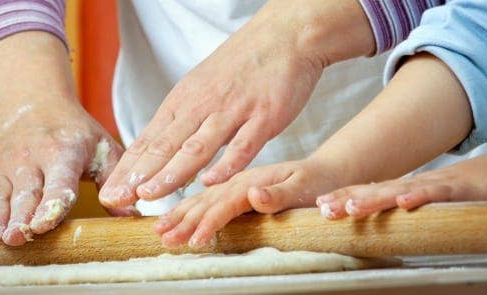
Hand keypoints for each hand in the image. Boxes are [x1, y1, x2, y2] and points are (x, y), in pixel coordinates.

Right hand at [0, 99, 124, 246]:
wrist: (33, 103)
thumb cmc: (75, 131)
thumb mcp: (102, 146)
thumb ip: (116, 179)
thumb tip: (133, 214)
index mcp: (60, 153)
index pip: (57, 182)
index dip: (51, 203)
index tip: (46, 222)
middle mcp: (28, 163)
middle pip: (25, 197)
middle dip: (22, 219)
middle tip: (19, 238)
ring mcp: (2, 173)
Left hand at [98, 0, 362, 208]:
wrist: (284, 35)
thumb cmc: (241, 66)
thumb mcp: (201, 87)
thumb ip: (183, 120)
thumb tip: (159, 151)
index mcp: (184, 101)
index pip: (148, 140)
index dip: (128, 169)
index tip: (109, 193)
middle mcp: (202, 106)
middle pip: (165, 145)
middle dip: (138, 175)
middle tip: (116, 199)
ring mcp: (233, 111)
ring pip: (198, 146)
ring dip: (172, 172)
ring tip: (150, 195)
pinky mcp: (264, 115)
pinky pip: (244, 143)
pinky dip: (228, 163)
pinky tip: (211, 181)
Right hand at [154, 158, 341, 248]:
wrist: (326, 171)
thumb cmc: (317, 183)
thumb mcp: (304, 187)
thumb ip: (278, 194)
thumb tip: (253, 196)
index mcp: (253, 180)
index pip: (226, 203)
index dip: (209, 222)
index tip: (195, 240)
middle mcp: (240, 181)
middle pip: (206, 202)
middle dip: (183, 220)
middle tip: (164, 238)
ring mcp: (235, 185)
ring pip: (201, 201)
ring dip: (179, 215)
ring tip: (160, 231)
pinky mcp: (235, 190)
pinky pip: (206, 200)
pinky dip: (188, 209)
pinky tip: (176, 217)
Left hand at [316, 133, 486, 218]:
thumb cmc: (457, 194)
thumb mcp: (422, 202)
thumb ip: (399, 210)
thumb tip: (371, 220)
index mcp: (402, 191)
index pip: (367, 194)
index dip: (343, 199)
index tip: (318, 207)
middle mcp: (412, 187)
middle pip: (375, 192)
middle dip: (346, 200)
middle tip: (322, 209)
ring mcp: (433, 186)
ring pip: (399, 192)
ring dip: (374, 199)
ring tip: (351, 206)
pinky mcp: (458, 191)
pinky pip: (437, 194)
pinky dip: (421, 197)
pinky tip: (405, 203)